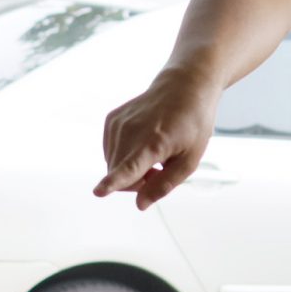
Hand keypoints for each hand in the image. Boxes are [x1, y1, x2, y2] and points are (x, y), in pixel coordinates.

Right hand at [97, 68, 220, 209]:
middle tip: (159, 171)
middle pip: (121, 174)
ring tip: (152, 155)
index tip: (98, 191)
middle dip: (136, 182)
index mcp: (156, 142)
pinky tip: (140, 144)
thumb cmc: (192, 122)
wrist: (183, 86)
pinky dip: (123, 155)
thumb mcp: (190, 159)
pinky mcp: (111, 120)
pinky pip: (110, 152)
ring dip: (129, 169)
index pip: (130, 168)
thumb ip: (164, 185)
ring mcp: (119, 124)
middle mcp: (132, 131)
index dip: (113, 183)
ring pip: (113, 165)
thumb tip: (140, 204)